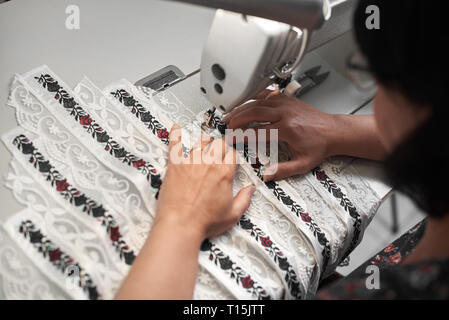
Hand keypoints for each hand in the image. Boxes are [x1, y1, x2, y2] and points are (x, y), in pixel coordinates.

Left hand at [155, 124, 255, 239]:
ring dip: (205, 141)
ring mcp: (190, 161)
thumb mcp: (233, 214)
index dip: (233, 155)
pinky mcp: (175, 165)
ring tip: (206, 143)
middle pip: (218, 143)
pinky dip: (175, 134)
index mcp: (224, 172)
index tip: (232, 156)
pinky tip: (175, 127)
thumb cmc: (205, 222)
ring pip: (200, 142)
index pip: (233, 154)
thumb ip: (244, 199)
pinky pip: (175, 144)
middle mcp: (208, 163)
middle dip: (221, 146)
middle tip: (221, 150)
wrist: (180, 225)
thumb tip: (251, 190)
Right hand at [223, 92, 336, 180]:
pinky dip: (253, 98)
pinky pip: (266, 94)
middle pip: (254, 112)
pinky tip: (245, 102)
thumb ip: (284, 170)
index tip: (232, 139)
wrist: (333, 131)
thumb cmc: (319, 145)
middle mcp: (285, 113)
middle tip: (226, 125)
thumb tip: (267, 175)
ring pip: (258, 101)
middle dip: (237, 118)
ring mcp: (285, 103)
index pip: (257, 131)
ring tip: (230, 114)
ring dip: (242, 107)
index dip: (242, 135)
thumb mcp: (303, 163)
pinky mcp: (286, 99)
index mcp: (288, 129)